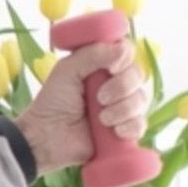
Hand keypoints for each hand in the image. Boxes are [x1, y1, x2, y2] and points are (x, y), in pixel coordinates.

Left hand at [14, 40, 149, 173]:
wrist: (46, 138)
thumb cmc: (52, 102)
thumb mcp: (67, 70)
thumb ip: (92, 54)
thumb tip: (123, 48)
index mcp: (101, 65)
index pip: (126, 52)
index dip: (125, 57)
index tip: (112, 67)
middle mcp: (115, 84)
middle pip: (137, 74)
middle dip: (122, 87)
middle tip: (100, 98)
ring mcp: (121, 107)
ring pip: (141, 99)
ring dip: (122, 109)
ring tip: (101, 119)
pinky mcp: (124, 130)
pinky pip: (141, 124)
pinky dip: (130, 126)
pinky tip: (115, 131)